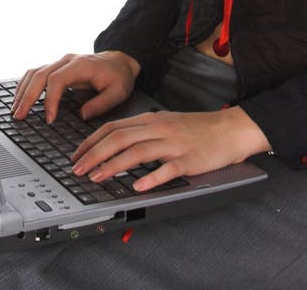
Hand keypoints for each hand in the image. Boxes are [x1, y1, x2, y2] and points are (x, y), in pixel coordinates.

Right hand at [11, 50, 140, 122]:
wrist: (119, 61)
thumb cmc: (119, 76)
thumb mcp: (118, 92)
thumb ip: (101, 104)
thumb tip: (81, 115)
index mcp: (81, 65)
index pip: (57, 79)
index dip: (50, 99)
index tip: (48, 119)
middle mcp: (67, 61)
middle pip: (40, 75)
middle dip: (27, 96)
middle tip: (19, 116)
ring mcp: (60, 63)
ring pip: (34, 73)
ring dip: (22, 91)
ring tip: (15, 110)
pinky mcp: (56, 68)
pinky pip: (35, 73)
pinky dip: (25, 86)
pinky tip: (19, 99)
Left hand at [70, 106, 270, 191]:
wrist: (231, 129)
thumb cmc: (198, 129)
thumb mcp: (166, 123)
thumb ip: (143, 132)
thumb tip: (115, 144)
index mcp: (151, 120)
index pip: (114, 127)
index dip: (91, 142)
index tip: (76, 156)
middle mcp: (159, 129)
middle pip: (120, 138)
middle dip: (94, 154)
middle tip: (77, 170)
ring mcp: (174, 144)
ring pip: (138, 151)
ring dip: (114, 165)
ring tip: (97, 177)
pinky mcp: (189, 160)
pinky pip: (168, 169)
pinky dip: (151, 178)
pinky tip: (138, 187)